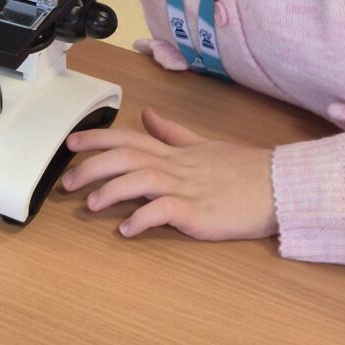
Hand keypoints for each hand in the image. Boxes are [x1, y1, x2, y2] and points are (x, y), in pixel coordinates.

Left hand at [63, 107, 277, 241]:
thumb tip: (148, 116)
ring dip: (112, 190)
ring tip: (90, 205)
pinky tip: (127, 229)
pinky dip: (143, 218)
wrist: (277, 186)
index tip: (71, 142)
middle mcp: (175, 166)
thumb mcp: (202, 145)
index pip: (128, 137)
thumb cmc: (241, 169)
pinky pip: (165, 211)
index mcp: (173, 151)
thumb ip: (172, 133)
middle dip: (92, 166)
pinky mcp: (198, 212)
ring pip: (141, 179)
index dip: (97, 137)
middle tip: (67, 181)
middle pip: (126, 157)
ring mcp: (186, 188)